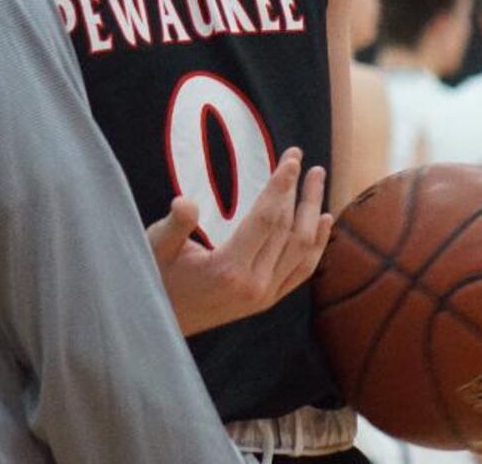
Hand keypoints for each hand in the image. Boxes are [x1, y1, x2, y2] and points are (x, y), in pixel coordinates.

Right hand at [145, 148, 332, 335]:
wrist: (162, 321)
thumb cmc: (158, 276)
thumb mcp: (157, 246)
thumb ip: (175, 225)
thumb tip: (185, 202)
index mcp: (229, 269)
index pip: (267, 219)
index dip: (280, 186)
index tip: (292, 160)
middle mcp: (255, 286)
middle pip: (289, 230)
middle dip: (299, 192)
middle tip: (304, 160)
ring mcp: (265, 296)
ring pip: (302, 249)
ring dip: (312, 211)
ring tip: (318, 180)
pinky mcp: (268, 301)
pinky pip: (302, 270)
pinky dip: (317, 244)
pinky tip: (324, 221)